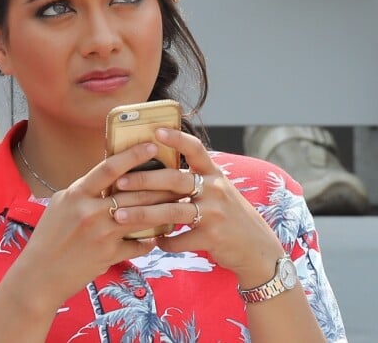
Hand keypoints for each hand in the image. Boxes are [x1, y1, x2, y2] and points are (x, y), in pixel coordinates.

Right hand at [15, 141, 178, 307]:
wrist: (40, 274)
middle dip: (160, 184)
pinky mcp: (109, 256)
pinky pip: (139, 245)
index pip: (109, 168)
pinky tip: (159, 235)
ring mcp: (101, 235)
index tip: (152, 145)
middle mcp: (90, 212)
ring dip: (163, 209)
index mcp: (77, 194)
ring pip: (142, 217)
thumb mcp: (62, 203)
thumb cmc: (49, 234)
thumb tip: (111, 174)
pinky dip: (151, 240)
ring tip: (178, 201)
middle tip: (179, 175)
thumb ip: (85, 189)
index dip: (132, 155)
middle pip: (133, 193)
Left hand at [111, 128, 284, 286]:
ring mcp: (215, 213)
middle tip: (120, 182)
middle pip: (175, 179)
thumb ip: (192, 179)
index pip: (195, 148)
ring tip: (119, 215)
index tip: (155, 131)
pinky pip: (180, 240)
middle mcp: (215, 188)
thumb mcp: (217, 189)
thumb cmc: (228, 214)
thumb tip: (152, 170)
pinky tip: (152, 241)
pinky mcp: (213, 237)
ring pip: (172, 211)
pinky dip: (163, 242)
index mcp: (214, 172)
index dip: (176, 138)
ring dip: (143, 214)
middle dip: (144, 180)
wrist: (258, 248)